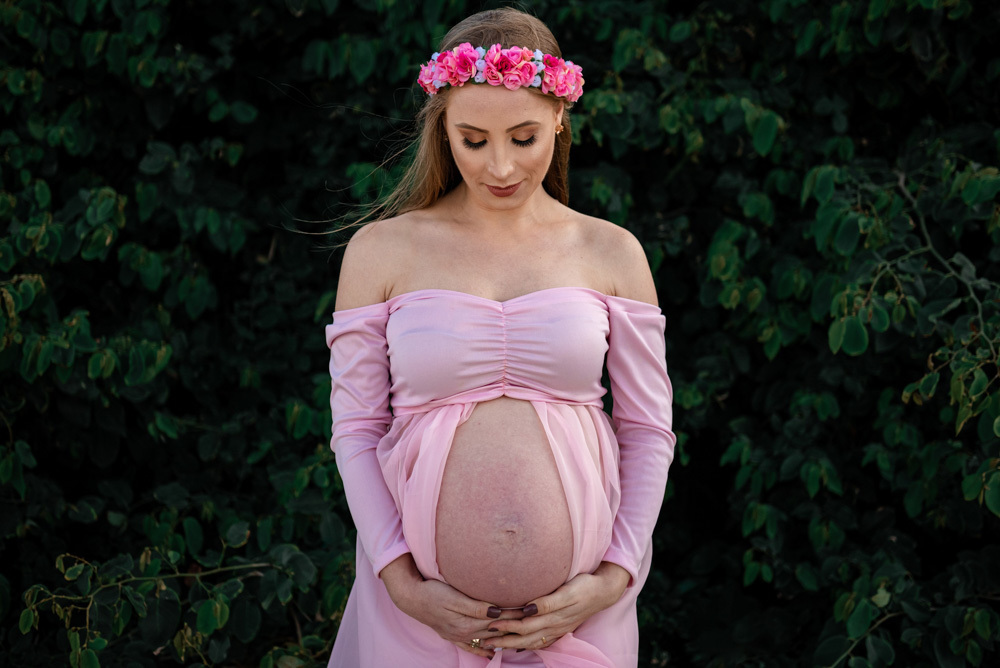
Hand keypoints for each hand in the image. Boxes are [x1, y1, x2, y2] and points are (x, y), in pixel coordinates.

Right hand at [379, 554, 525, 659]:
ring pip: (485, 638)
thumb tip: (497, 613)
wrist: (410, 598)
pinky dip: (482, 650)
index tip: (529, 610)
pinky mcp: (451, 635)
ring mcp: (457, 635)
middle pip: (494, 629)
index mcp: (466, 622)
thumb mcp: (454, 597)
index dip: (514, 614)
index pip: (497, 619)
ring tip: (519, 636)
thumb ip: (475, 607)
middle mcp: (463, 632)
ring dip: (501, 637)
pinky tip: (491, 653)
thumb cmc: (432, 593)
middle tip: (531, 621)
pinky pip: (470, 646)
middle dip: (513, 625)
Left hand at [481, 562, 630, 652]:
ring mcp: (558, 629)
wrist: (604, 591)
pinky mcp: (561, 628)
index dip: (507, 626)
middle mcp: (554, 625)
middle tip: (484, 640)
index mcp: (554, 616)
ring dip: (512, 644)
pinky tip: (519, 647)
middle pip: (525, 636)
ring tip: (495, 645)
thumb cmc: (585, 586)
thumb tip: (528, 608)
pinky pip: (541, 641)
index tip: (490, 624)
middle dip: (504, 639)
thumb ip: (548, 602)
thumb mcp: (568, 591)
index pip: (525, 625)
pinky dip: (527, 645)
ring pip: (531, 641)